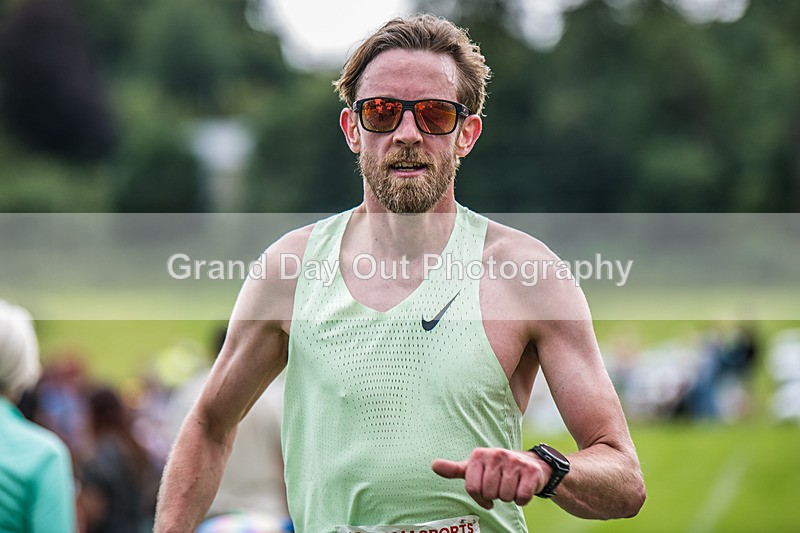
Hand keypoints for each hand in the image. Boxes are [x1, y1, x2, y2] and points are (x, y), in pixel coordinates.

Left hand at [432, 448, 549, 508]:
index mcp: (479, 455)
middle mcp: (496, 454)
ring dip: (508, 497)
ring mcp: (514, 461)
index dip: (479, 497)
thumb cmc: (496, 469)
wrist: (530, 465)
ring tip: (511, 485)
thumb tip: (433, 465)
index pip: (472, 488)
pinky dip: (522, 499)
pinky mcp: (530, 471)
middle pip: (489, 493)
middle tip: (500, 485)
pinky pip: (521, 498)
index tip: (484, 493)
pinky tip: (522, 487)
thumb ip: (454, 469)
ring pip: (505, 496)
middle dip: (495, 495)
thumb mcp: (474, 468)